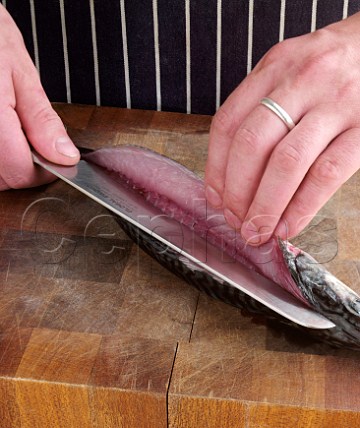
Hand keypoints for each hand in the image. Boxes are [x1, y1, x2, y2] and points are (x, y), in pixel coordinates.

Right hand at [0, 5, 78, 190]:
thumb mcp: (22, 75)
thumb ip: (42, 121)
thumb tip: (65, 156)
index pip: (21, 173)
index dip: (45, 170)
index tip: (56, 157)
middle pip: (4, 179)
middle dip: (24, 167)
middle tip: (32, 139)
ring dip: (8, 164)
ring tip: (14, 132)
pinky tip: (3, 134)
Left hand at [205, 12, 359, 244]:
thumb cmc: (331, 70)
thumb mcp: (290, 74)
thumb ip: (261, 112)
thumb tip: (231, 179)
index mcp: (274, 68)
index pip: (228, 125)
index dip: (216, 171)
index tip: (217, 200)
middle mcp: (300, 82)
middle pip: (251, 145)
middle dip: (237, 193)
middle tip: (236, 221)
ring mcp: (336, 104)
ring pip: (286, 162)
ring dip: (265, 206)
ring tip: (258, 231)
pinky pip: (325, 174)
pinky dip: (301, 207)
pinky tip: (288, 226)